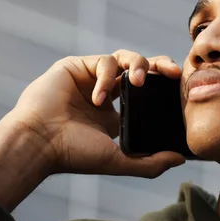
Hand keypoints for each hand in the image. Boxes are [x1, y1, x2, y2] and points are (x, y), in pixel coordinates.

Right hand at [9, 50, 185, 176]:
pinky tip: (97, 98)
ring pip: (124, 58)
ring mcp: (90, 77)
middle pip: (140, 67)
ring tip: (137, 83)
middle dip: (159, 64)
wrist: (39, 143)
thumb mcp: (118, 160)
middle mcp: (104, 92)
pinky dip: (105, 77)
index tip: (179, 85)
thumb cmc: (73, 155)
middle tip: (173, 72)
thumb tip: (180, 158)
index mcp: (114, 112)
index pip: (146, 91)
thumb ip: (150, 162)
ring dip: (137, 66)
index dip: (163, 84)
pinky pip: (103, 61)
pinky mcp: (76, 65)